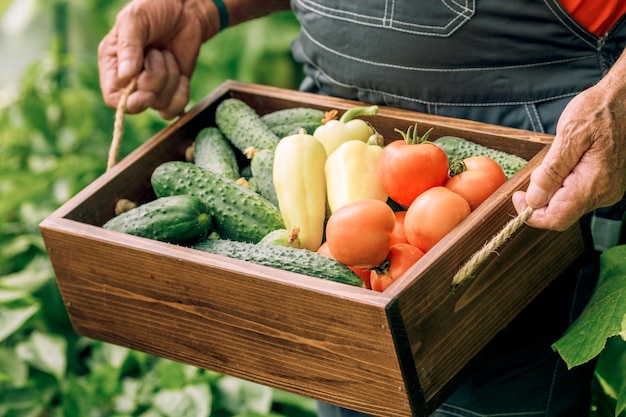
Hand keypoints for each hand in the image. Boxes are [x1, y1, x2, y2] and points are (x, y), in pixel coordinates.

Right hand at [98, 0, 218, 118]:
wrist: (184, 10)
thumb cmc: (154, 9)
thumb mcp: (136, 20)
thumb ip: (129, 46)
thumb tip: (126, 76)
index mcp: (113, 65)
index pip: (113, 98)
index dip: (129, 101)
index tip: (147, 92)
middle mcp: (130, 81)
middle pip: (140, 103)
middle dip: (155, 79)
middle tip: (158, 53)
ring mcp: (152, 88)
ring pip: (160, 105)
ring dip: (171, 78)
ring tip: (167, 54)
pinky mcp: (171, 92)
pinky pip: (176, 109)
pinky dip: (182, 93)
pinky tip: (182, 73)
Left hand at [513, 81, 625, 230]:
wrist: (623, 100)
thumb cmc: (599, 110)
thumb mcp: (569, 134)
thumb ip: (551, 170)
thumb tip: (535, 199)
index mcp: (593, 184)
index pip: (556, 218)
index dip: (531, 213)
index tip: (518, 196)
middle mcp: (602, 194)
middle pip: (560, 213)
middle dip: (541, 198)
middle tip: (538, 170)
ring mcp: (605, 190)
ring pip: (566, 204)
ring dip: (551, 189)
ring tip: (556, 160)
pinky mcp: (603, 184)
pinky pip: (575, 194)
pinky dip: (561, 184)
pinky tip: (565, 162)